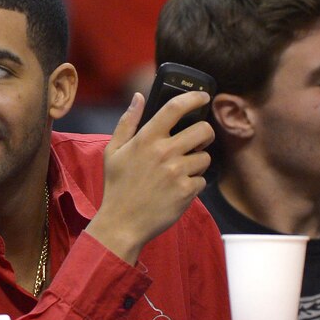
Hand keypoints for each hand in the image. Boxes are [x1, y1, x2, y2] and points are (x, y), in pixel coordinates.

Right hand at [86, 91, 213, 263]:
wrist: (122, 222)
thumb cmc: (117, 186)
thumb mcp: (113, 151)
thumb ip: (127, 122)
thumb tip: (138, 97)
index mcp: (146, 138)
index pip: (175, 108)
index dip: (194, 98)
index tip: (203, 97)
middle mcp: (164, 152)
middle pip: (203, 130)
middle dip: (204, 134)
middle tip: (196, 141)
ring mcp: (177, 172)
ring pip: (206, 157)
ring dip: (198, 162)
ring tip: (181, 170)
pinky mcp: (187, 191)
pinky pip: (203, 179)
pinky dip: (194, 183)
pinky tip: (178, 188)